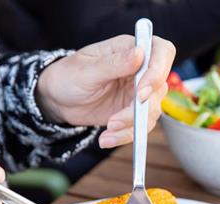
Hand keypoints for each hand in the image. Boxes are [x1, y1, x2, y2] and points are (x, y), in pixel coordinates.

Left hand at [36, 35, 175, 147]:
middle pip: (159, 87)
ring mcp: (139, 92)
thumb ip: (114, 63)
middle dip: (141, 108)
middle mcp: (140, 70)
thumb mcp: (87, 70)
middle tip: (117, 119)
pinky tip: (106, 138)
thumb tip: (140, 53)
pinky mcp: (134, 112)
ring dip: (131, 125)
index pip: (162, 51)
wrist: (57, 99)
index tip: (142, 90)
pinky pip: (140, 126)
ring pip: (152, 111)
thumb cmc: (68, 76)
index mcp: (130, 49)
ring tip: (108, 130)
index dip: (158, 70)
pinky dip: (125, 136)